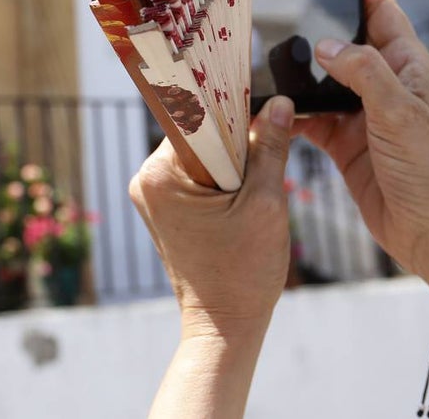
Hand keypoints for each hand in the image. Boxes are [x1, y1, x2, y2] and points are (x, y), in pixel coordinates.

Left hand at [129, 96, 294, 336]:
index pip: (198, 116)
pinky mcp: (168, 207)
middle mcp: (148, 179)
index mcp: (160, 174)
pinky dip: (227, 176)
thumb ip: (270, 148)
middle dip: (239, 137)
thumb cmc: (242, 273)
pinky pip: (202, 172)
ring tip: (260, 181)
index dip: (235, 108)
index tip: (264, 102)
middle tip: (271, 145)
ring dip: (236, 158)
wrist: (226, 326)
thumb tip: (281, 105)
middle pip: (201, 133)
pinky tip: (248, 193)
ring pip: (205, 152)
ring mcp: (155, 194)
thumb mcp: (265, 203)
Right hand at [296, 0, 428, 307]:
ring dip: (296, 76)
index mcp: (407, 66)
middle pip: (343, 44)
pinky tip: (267, 109)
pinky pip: (309, 119)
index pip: (381, 12)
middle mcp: (383, 85)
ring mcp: (362, 114)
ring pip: (320, 82)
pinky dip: (289, 114)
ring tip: (259, 60)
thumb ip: (362, 72)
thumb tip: (323, 43)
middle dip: (313, 31)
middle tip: (273, 14)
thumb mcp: (400, 112)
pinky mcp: (343, 143)